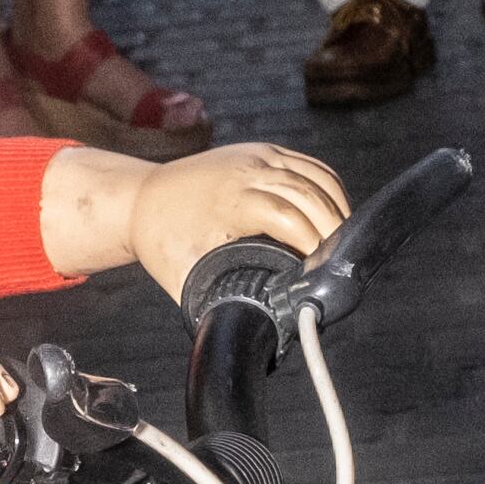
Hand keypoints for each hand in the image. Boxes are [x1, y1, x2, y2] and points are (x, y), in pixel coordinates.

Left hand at [120, 143, 347, 297]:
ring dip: (338, 208)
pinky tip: (335, 215)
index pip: (289, 217)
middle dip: (334, 229)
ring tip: (344, 244)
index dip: (313, 243)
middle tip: (342, 265)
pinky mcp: (265, 151)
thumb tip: (241, 333)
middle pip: (311, 195)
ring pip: (318, 177)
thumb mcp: (185, 276)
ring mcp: (259, 155)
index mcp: (231, 199)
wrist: (140, 199)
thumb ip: (215, 302)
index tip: (322, 271)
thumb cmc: (161, 238)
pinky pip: (311, 166)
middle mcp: (248, 169)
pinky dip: (329, 189)